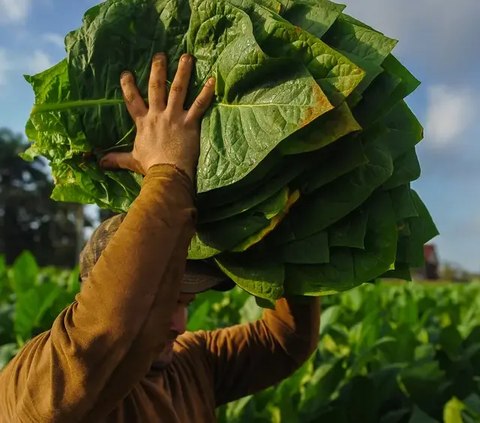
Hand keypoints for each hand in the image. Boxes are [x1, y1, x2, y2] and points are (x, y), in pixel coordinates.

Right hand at [100, 53, 215, 180]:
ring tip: (187, 57)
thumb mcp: (132, 160)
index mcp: (144, 123)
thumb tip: (99, 163)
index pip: (132, 100)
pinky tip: (212, 80)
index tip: (126, 73)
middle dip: (157, 70)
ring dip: (183, 72)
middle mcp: (158, 115)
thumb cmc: (151, 167)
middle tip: (160, 55)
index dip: (128, 86)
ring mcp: (174, 117)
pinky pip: (199, 105)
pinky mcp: (189, 123)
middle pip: (156, 88)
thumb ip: (116, 158)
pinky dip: (206, 93)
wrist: (167, 173)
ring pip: (178, 90)